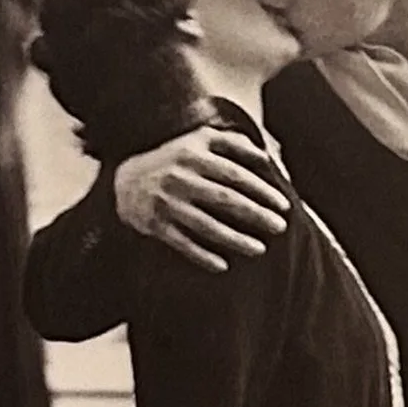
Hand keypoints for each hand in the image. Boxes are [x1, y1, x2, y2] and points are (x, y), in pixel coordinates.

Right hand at [116, 129, 289, 272]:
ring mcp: (166, 202)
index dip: (262, 190)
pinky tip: (223, 266)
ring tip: (260, 249)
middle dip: (256, 215)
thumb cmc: (174, 158)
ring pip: (206, 225)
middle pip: (225, 199)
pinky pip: (182, 243)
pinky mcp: (154, 224)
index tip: (284, 205)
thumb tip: (266, 156)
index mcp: (194, 155)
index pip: (235, 174)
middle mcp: (180, 178)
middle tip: (281, 227)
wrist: (123, 179)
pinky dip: (202, 256)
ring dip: (235, 239)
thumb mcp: (199, 140)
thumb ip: (233, 143)